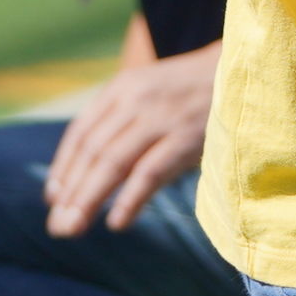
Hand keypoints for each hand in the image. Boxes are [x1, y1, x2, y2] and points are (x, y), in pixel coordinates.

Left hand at [42, 24, 221, 235]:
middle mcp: (136, 99)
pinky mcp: (186, 135)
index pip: (80, 131)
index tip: (53, 198)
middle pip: (92, 151)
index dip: (64, 167)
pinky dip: (130, 198)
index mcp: (122, 88)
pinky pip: (150, 171)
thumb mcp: (151, 92)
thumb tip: (89, 172)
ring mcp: (161, 117)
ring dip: (90, 198)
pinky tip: (116, 222)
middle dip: (71, 192)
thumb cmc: (193, 90)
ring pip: (113, 162)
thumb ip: (123, 120)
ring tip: (75, 227)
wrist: (242, 68)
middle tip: (58, 226)